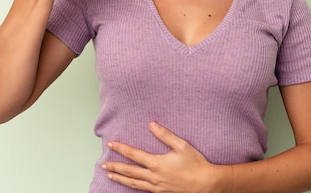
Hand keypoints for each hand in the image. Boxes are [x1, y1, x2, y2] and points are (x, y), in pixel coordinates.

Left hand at [103, 122, 230, 192]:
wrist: (206, 184)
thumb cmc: (196, 164)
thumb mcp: (182, 145)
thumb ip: (165, 135)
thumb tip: (152, 124)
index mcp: (157, 164)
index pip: (134, 155)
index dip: (121, 149)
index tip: (111, 144)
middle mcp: (154, 177)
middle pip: (129, 171)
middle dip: (115, 166)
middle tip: (103, 163)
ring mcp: (157, 187)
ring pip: (133, 183)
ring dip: (120, 179)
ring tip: (110, 175)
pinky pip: (143, 190)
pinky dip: (133, 187)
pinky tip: (129, 185)